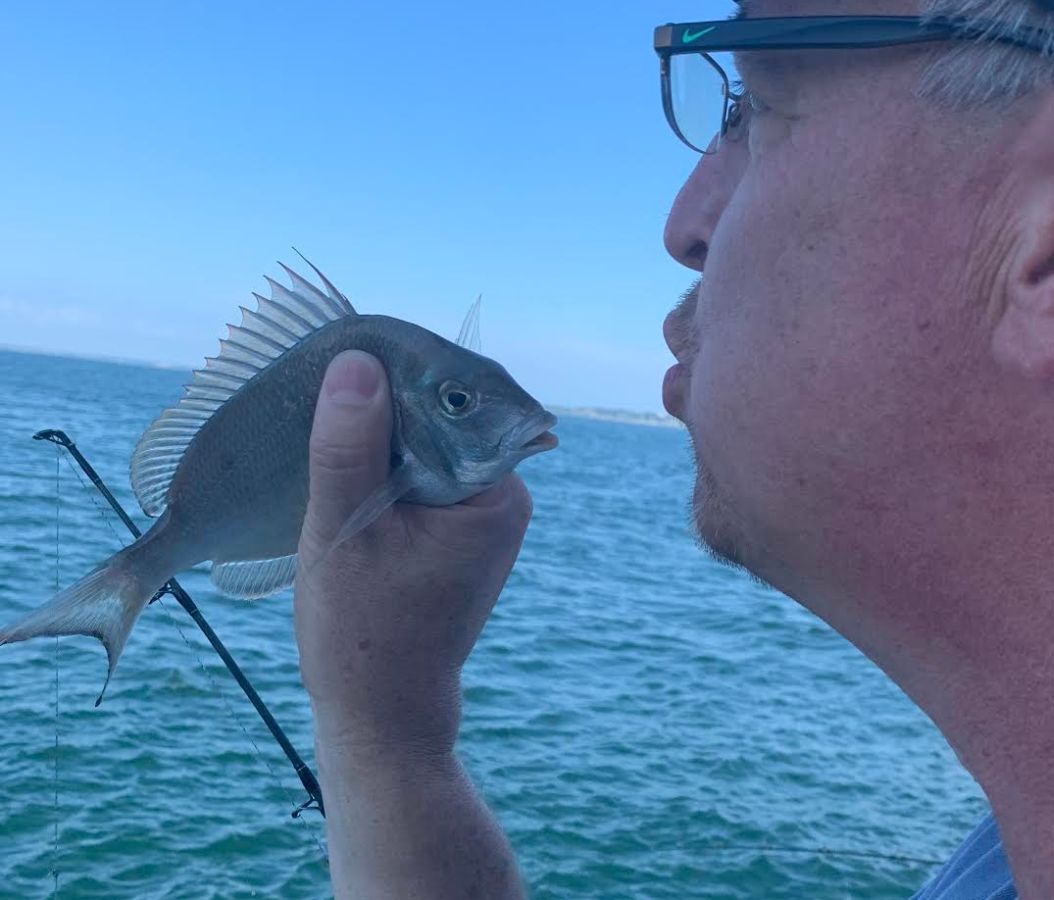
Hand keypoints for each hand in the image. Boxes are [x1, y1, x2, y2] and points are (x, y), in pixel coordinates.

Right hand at [293, 350, 531, 754]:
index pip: (457, 399)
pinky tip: (342, 466)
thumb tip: (355, 363)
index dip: (398, 371)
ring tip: (323, 426)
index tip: (342, 354)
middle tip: (321, 388)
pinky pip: (421, 474)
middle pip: (444, 417)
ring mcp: (481, 516)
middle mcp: (502, 497)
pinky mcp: (456, 533)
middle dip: (385, 403)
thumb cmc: (364, 635)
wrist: (382, 715)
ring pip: (427, 444)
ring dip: (378, 436)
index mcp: (497, 493)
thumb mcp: (345, 531)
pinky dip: (383, 467)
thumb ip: (349, 447)